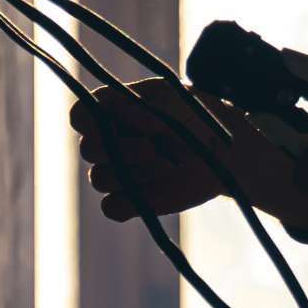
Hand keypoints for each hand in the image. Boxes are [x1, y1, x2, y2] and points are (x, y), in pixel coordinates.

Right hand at [68, 78, 307, 229]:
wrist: (228, 151)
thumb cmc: (199, 117)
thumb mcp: (172, 99)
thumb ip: (139, 103)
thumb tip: (119, 115)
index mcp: (112, 112)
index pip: (79, 115)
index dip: (95, 120)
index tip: (133, 118)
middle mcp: (109, 142)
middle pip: (88, 149)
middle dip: (122, 148)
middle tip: (154, 146)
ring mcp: (118, 173)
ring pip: (99, 179)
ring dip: (132, 173)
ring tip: (166, 165)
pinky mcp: (132, 201)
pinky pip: (111, 208)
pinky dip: (129, 200)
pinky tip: (155, 189)